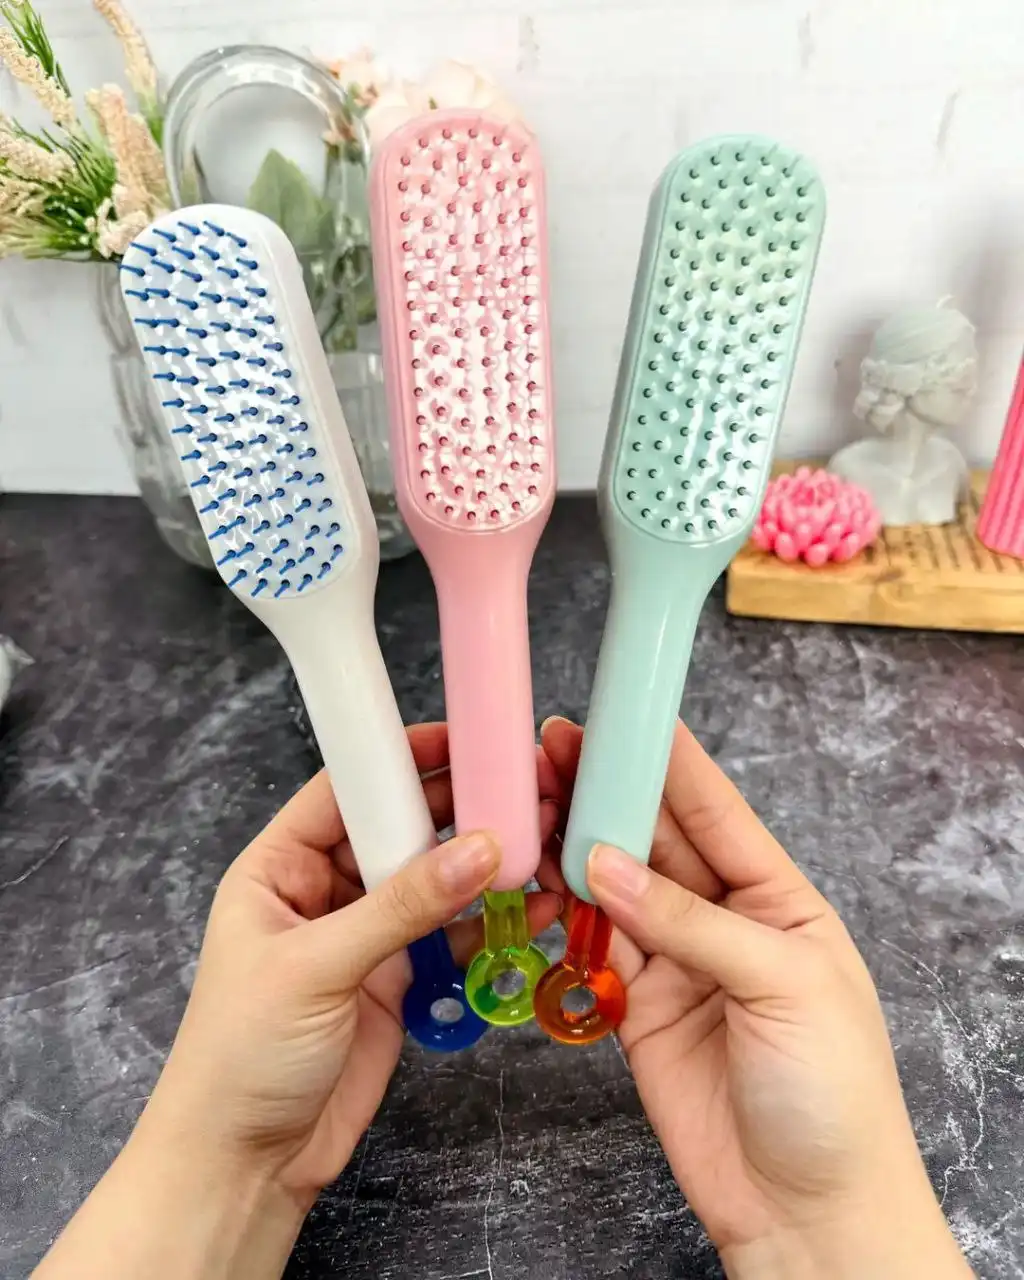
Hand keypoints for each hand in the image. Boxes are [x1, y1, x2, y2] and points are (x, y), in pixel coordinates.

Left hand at [37, 723, 559, 1279]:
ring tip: (541, 838)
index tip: (462, 739)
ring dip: (481, 864)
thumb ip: (400, 907)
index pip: (345, 790)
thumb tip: (480, 850)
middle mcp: (323, 890)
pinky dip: (490, 923)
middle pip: (399, 829)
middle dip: (456, 809)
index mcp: (279, 867)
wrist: (245, 1164)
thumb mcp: (315, 967)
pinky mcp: (398, 979)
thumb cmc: (243, 1055)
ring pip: (431, 880)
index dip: (399, 760)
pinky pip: (450, 936)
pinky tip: (532, 906)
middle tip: (519, 787)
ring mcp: (364, 935)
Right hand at [538, 717, 969, 1278]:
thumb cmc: (833, 1096)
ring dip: (574, 850)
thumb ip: (690, 923)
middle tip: (552, 756)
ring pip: (616, 889)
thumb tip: (606, 864)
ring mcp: (678, 964)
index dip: (669, 763)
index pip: (717, 812)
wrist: (805, 1211)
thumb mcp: (782, 986)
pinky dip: (563, 918)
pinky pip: (593, 948)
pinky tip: (539, 885)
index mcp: (780, 900)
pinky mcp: (638, 1010)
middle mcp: (726, 922)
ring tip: (531, 811)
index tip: (623, 720)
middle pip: (655, 842)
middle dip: (606, 797)